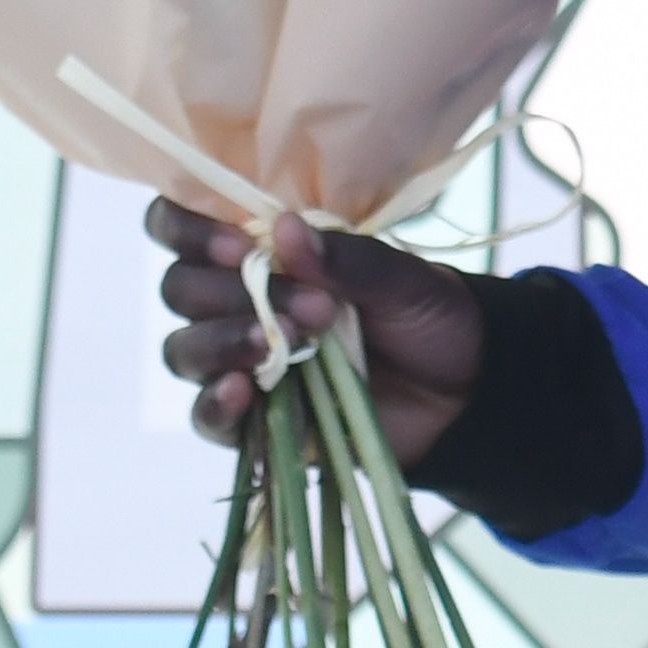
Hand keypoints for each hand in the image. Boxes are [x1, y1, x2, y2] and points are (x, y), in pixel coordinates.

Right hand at [148, 197, 483, 468]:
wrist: (466, 390)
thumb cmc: (427, 317)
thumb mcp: (405, 281)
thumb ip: (348, 258)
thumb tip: (284, 227)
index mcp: (262, 253)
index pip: (182, 227)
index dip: (188, 229)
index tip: (236, 243)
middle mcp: (235, 303)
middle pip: (181, 289)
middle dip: (231, 290)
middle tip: (313, 303)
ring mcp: (239, 362)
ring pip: (184, 349)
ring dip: (224, 341)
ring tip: (278, 342)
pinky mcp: (251, 420)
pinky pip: (206, 415)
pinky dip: (215, 402)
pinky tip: (242, 390)